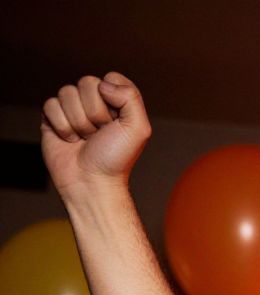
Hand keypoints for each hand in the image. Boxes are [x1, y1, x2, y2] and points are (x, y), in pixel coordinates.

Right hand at [41, 73, 151, 197]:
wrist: (91, 182)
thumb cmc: (115, 159)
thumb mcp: (138, 129)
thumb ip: (131, 97)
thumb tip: (104, 84)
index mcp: (117, 104)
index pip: (110, 78)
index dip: (112, 99)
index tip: (116, 122)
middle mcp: (95, 104)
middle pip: (87, 82)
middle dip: (95, 112)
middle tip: (99, 134)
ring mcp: (73, 110)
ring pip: (67, 92)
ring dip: (78, 121)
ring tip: (85, 139)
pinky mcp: (53, 118)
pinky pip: (50, 104)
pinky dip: (61, 125)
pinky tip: (69, 140)